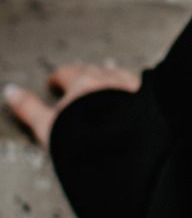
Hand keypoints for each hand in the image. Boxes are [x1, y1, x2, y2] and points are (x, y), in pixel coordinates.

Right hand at [3, 63, 140, 150]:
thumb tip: (10, 92)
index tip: (55, 80)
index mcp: (83, 82)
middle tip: (81, 78)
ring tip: (107, 81)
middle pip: (95, 71)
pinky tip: (135, 94)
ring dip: (111, 79)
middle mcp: (110, 79)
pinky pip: (141, 86)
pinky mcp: (152, 99)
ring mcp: (134, 86)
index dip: (59, 78)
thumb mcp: (50, 128)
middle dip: (86, 75)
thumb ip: (30, 109)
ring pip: (120, 76)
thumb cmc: (89, 139)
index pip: (68, 73)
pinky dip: (133, 89)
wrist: (130, 146)